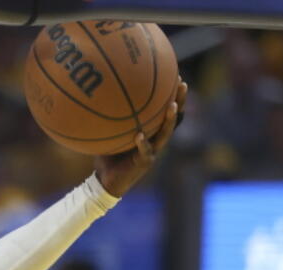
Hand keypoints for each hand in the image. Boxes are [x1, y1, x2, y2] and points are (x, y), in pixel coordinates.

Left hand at [93, 78, 187, 196]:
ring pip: (165, 134)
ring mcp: (152, 151)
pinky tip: (140, 135)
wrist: (105, 181)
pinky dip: (142, 143)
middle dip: (179, 100)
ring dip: (169, 120)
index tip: (176, 75)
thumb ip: (110, 117)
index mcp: (150, 131)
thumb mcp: (110, 132)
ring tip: (172, 105)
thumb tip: (100, 93)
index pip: (164, 110)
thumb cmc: (107, 154)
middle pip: (173, 118)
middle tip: (182, 83)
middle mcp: (155, 140)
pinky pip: (145, 152)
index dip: (172, 94)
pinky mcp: (144, 163)